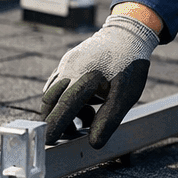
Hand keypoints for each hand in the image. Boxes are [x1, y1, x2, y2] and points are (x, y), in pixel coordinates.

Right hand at [40, 13, 158, 147]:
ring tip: (88, 114)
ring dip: (61, 109)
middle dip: (55, 119)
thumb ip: (109, 118)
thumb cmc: (129, 66)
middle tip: (73, 131)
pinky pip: (57, 83)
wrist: (127, 34)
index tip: (47, 140)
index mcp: (87, 77)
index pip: (65, 104)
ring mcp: (66, 64)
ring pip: (52, 93)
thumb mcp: (126, 94)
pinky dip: (64, 96)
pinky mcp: (66, 62)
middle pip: (50, 101)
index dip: (55, 124)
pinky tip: (84, 100)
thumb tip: (94, 143)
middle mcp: (71, 69)